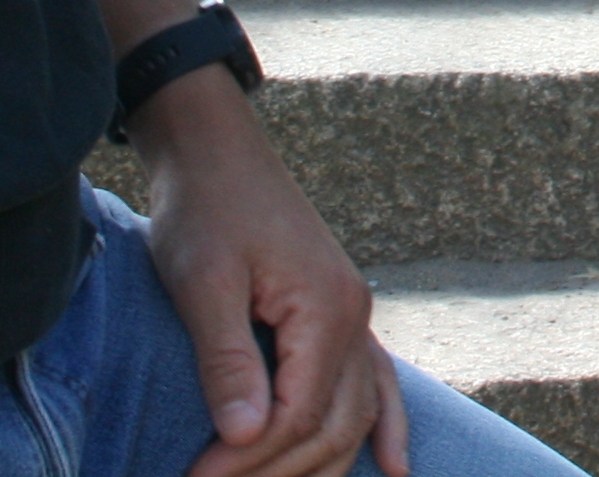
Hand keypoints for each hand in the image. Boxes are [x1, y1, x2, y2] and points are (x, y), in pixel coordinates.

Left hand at [138, 79, 408, 476]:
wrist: (215, 153)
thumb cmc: (203, 210)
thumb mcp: (204, 282)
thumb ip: (227, 359)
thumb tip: (245, 435)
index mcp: (325, 307)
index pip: (297, 414)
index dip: (247, 459)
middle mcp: (353, 316)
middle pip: (332, 424)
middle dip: (276, 472)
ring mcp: (353, 315)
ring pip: (355, 414)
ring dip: (319, 464)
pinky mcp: (339, 314)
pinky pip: (375, 383)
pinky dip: (385, 427)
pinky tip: (394, 468)